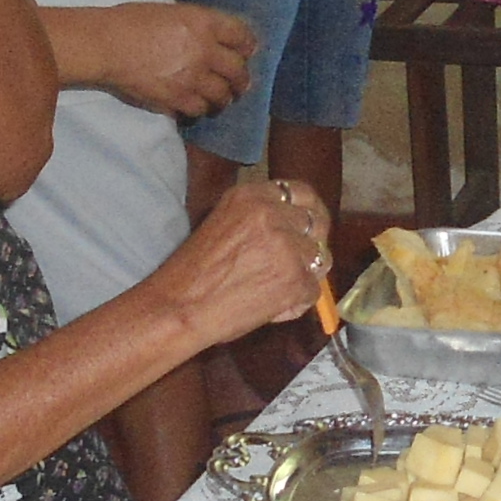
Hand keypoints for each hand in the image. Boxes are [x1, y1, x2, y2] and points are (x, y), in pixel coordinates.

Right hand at [82, 2, 254, 117]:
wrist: (108, 45)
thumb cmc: (131, 21)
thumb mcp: (171, 12)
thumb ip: (196, 25)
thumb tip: (211, 38)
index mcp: (203, 23)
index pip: (241, 36)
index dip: (248, 45)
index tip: (248, 52)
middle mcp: (205, 51)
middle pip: (238, 70)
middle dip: (242, 79)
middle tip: (240, 84)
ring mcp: (193, 78)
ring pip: (223, 95)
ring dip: (224, 98)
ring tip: (220, 100)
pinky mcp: (178, 99)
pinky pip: (200, 109)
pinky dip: (200, 109)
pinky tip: (196, 106)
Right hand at [155, 178, 330, 343]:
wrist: (180, 307)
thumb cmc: (192, 272)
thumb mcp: (222, 222)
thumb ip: (257, 219)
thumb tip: (295, 231)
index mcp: (251, 196)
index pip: (300, 192)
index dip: (309, 211)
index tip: (309, 226)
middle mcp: (272, 214)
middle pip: (317, 222)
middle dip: (314, 242)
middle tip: (305, 261)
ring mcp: (287, 246)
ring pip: (320, 258)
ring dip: (305, 275)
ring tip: (276, 290)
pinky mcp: (295, 278)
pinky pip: (313, 290)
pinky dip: (297, 302)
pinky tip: (273, 308)